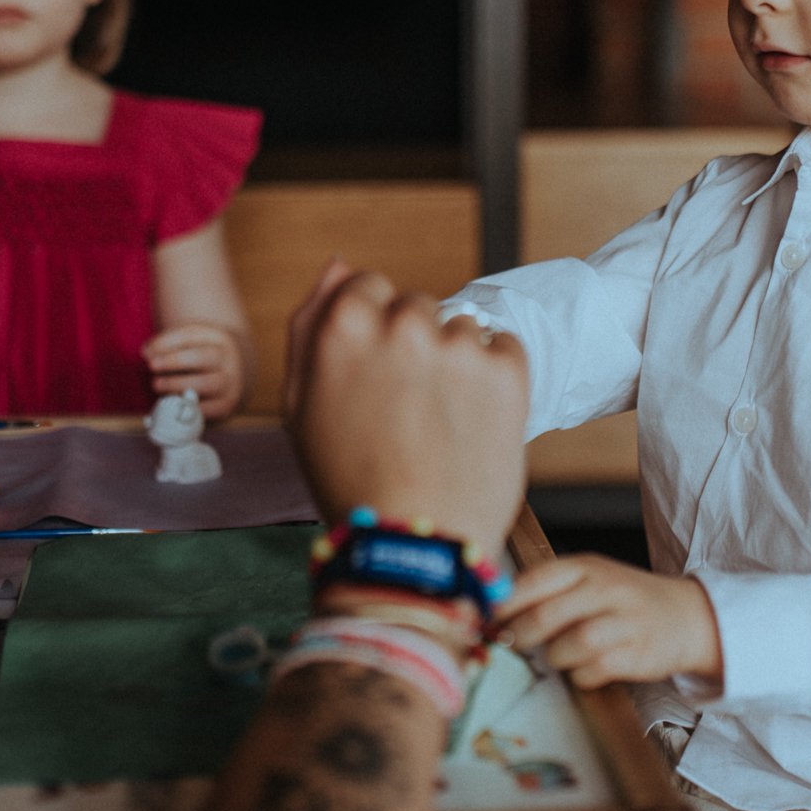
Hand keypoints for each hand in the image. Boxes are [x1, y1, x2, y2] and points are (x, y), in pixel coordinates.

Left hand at [143, 322, 246, 419]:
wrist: (227, 374)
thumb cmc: (197, 356)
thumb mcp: (186, 344)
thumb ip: (165, 345)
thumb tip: (147, 354)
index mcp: (216, 337)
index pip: (191, 335)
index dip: (167, 343)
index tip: (146, 352)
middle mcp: (227, 358)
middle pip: (204, 357)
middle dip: (175, 361)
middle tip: (151, 366)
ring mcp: (229, 381)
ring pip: (207, 383)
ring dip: (178, 385)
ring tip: (157, 385)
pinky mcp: (226, 403)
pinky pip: (209, 408)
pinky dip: (188, 406)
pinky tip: (172, 403)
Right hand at [283, 259, 528, 551]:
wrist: (414, 545)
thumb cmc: (349, 479)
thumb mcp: (302, 404)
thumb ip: (312, 324)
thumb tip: (340, 265)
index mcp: (344, 329)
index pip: (368, 285)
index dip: (372, 332)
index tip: (378, 375)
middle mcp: (403, 326)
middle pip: (416, 306)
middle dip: (415, 344)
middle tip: (409, 408)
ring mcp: (459, 347)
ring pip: (461, 327)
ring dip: (456, 361)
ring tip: (442, 423)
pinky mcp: (508, 371)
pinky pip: (503, 347)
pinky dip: (495, 376)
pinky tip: (473, 421)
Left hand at [494, 554, 723, 688]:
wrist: (686, 616)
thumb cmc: (624, 599)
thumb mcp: (591, 579)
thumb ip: (549, 590)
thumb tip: (495, 612)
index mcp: (587, 567)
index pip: (536, 580)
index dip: (505, 603)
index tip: (487, 619)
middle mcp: (606, 590)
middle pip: (547, 615)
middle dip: (520, 635)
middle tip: (512, 644)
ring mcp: (624, 622)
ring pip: (572, 645)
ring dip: (554, 656)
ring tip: (557, 656)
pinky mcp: (637, 654)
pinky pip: (594, 670)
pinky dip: (581, 675)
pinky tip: (583, 669)